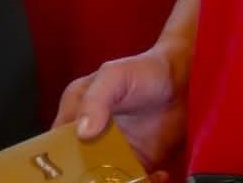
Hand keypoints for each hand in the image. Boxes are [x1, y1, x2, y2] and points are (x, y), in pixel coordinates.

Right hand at [54, 49, 185, 171]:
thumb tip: (82, 132)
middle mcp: (92, 137)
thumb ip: (95, 99)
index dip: (59, 159)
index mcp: (75, 114)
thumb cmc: (145, 70)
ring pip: (104, 180)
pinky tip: (157, 173)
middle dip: (86, 178)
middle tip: (104, 178)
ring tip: (137, 177)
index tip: (69, 171)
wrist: (185, 79)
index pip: (57, 143)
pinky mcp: (139, 163)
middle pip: (78, 168)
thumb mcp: (114, 76)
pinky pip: (135, 182)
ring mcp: (115, 152)